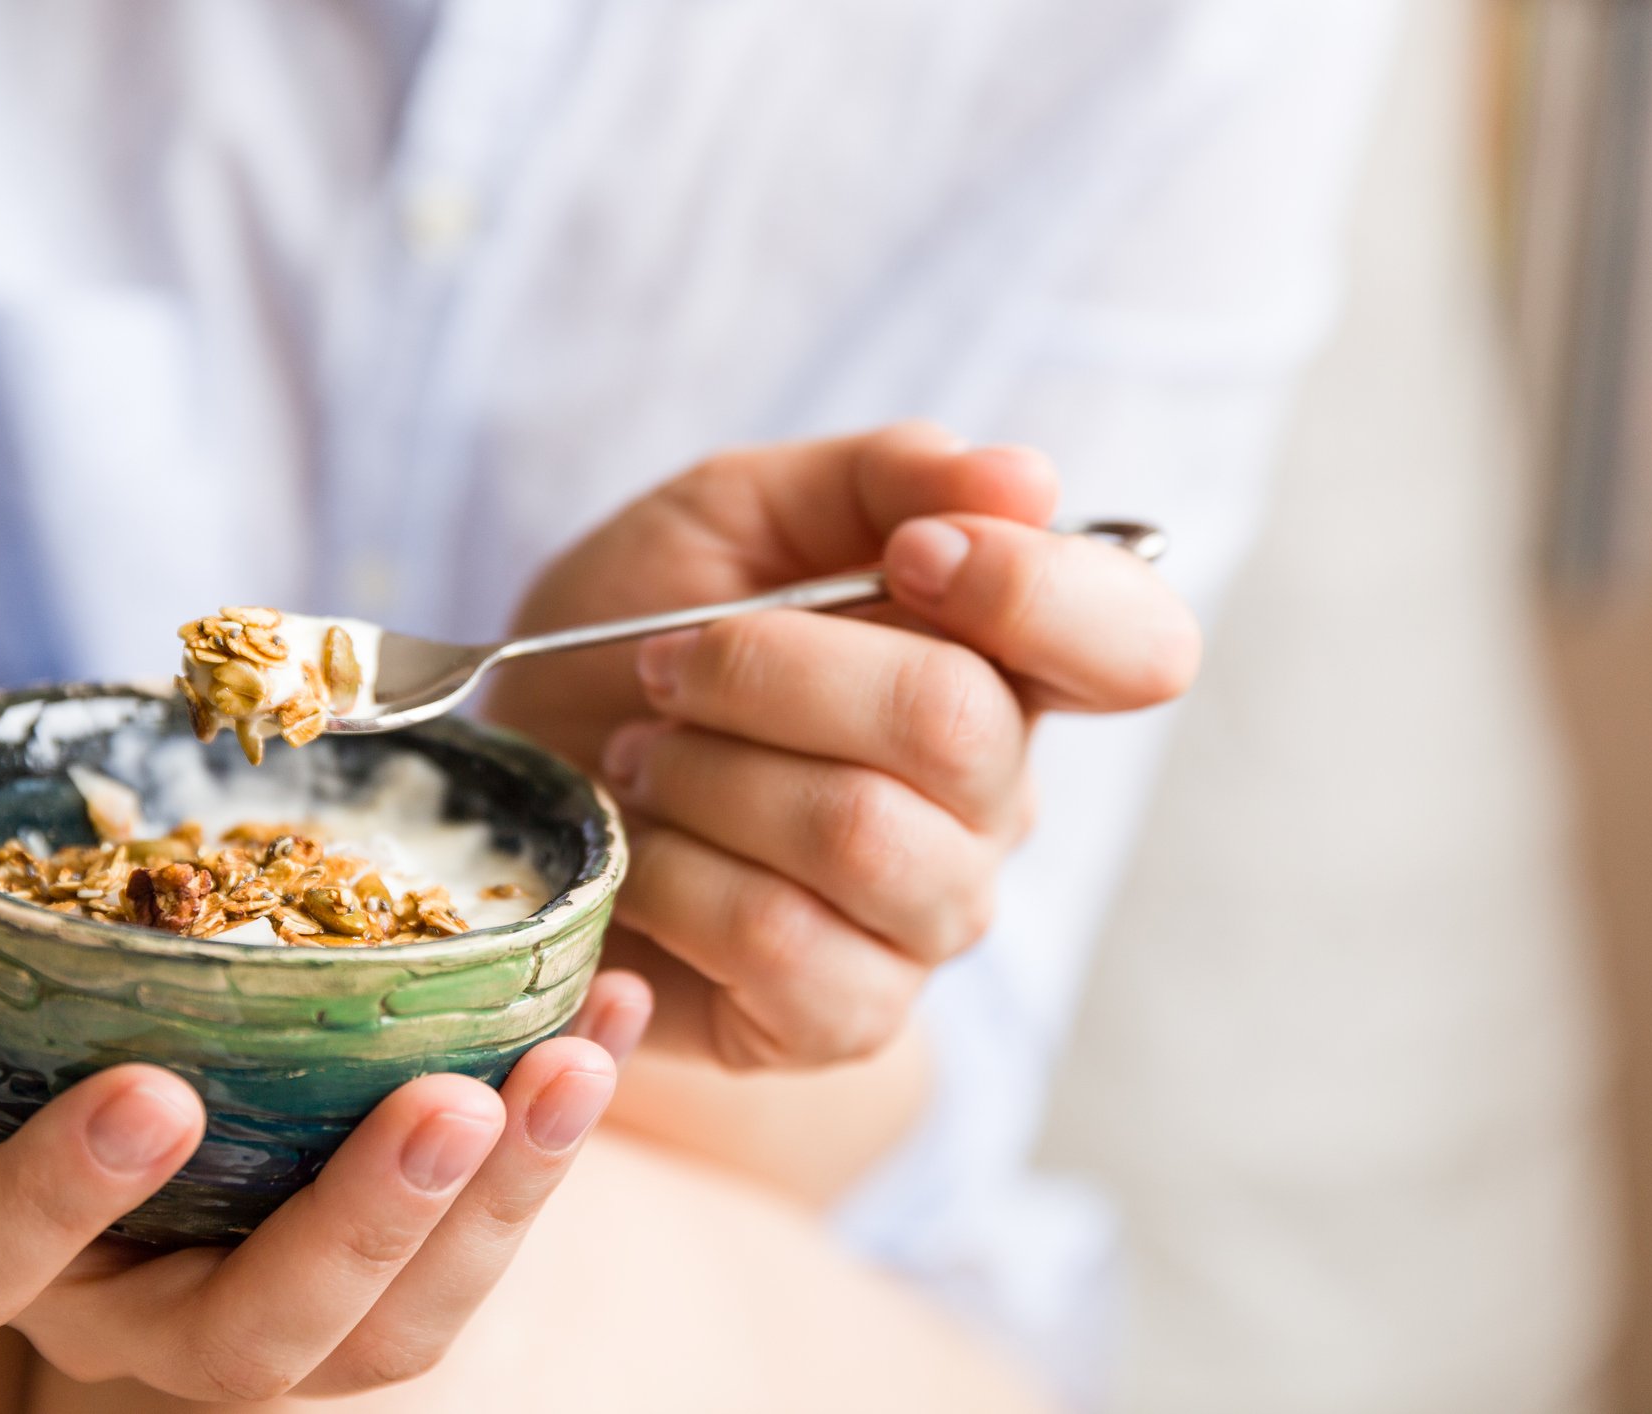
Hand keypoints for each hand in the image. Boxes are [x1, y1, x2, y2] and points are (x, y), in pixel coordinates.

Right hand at [0, 806, 652, 1400]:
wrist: (119, 1078)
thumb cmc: (5, 1024)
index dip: (58, 1195)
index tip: (153, 1091)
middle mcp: (135, 1311)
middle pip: (242, 1340)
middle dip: (349, 1230)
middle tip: (447, 1105)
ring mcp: (280, 1315)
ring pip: (395, 1328)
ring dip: (500, 1203)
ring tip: (572, 1062)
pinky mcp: (393, 1287)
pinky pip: (487, 1251)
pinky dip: (561, 1141)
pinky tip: (610, 1010)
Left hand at [485, 421, 1197, 1067]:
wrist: (517, 798)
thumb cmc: (629, 643)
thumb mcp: (731, 515)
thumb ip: (879, 478)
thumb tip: (1025, 480)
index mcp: (996, 663)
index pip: (1134, 644)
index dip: (1037, 591)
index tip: (913, 554)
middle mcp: (990, 800)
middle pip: (956, 721)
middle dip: (771, 669)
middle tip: (665, 666)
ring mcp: (926, 919)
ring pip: (865, 834)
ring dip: (710, 774)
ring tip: (639, 760)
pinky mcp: (842, 1016)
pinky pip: (786, 943)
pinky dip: (680, 881)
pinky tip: (643, 856)